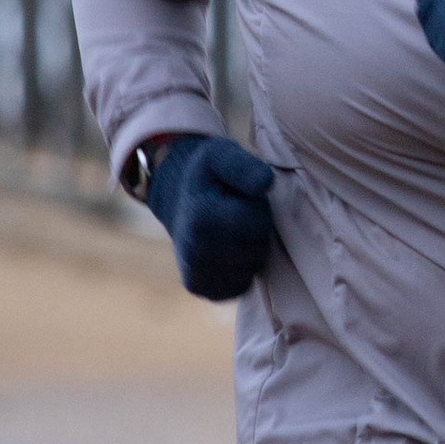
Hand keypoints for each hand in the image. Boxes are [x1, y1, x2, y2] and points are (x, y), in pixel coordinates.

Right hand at [142, 134, 278, 301]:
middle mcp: (195, 251)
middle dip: (256, 230)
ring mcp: (197, 274)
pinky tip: (229, 250)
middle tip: (238, 214)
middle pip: (257, 248)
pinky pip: (241, 285)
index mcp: (201, 218)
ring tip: (232, 230)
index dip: (257, 209)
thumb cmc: (206, 176)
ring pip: (252, 268)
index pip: (257, 224)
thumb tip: (265, 183)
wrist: (178, 200)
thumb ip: (243, 165)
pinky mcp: (202, 288)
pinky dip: (242, 269)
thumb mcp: (220, 155)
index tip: (242, 198)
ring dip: (250, 250)